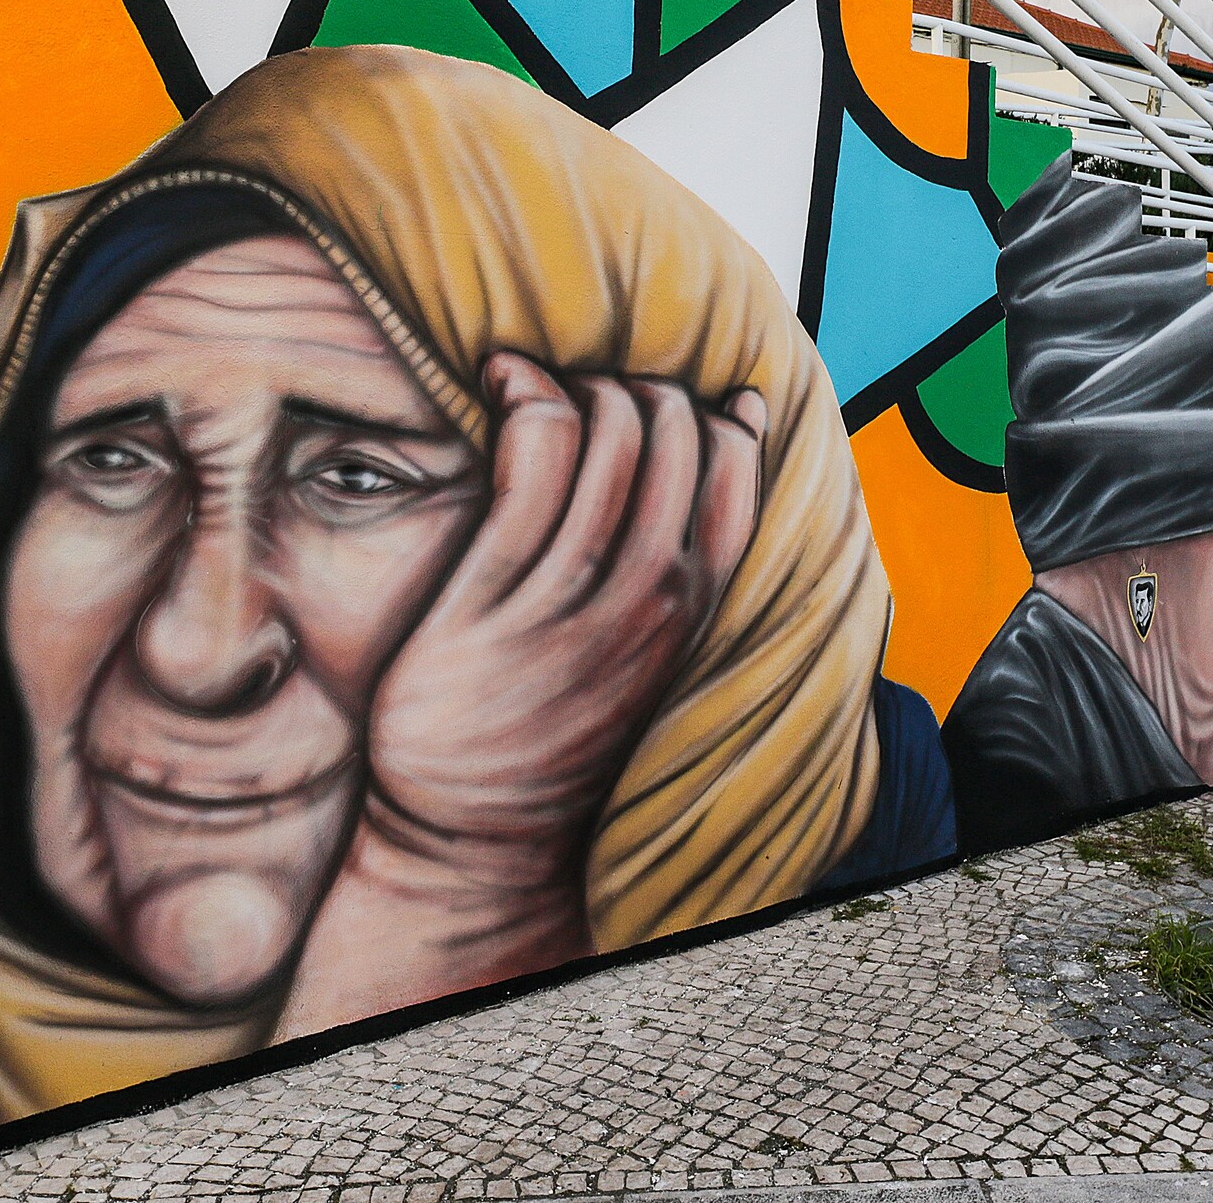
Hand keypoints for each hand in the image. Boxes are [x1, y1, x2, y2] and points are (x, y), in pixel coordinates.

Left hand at [276, 354, 764, 1034]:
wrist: (478, 838)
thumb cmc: (554, 734)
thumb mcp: (638, 661)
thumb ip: (665, 581)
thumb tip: (687, 489)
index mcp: (690, 610)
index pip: (734, 471)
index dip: (706, 409)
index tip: (661, 395)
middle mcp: (647, 600)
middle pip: (672, 436)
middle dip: (635, 384)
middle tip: (585, 386)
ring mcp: (575, 598)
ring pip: (608, 436)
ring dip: (578, 383)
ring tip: (534, 376)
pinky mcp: (498, 596)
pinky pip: (534, 458)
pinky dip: (527, 394)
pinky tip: (503, 378)